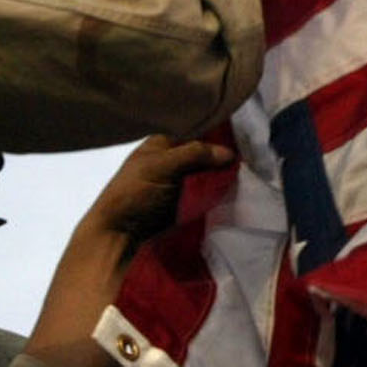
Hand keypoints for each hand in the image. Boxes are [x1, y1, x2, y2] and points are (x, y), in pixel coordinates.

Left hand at [83, 135, 233, 252]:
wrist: (119, 233)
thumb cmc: (133, 192)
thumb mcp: (162, 166)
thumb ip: (194, 154)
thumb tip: (229, 153)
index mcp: (161, 143)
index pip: (195, 132)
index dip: (216, 135)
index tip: (241, 139)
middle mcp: (172, 159)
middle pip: (204, 155)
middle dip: (221, 158)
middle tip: (248, 159)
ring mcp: (179, 182)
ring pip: (207, 174)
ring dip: (222, 176)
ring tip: (247, 174)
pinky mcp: (185, 202)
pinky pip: (206, 193)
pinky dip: (217, 192)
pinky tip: (235, 189)